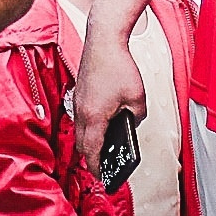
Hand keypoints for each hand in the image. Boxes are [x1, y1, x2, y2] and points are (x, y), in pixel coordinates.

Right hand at [70, 25, 146, 180]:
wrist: (103, 40)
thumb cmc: (118, 65)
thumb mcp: (138, 97)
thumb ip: (136, 117)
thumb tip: (132, 122)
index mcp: (94, 117)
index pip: (92, 151)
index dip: (97, 167)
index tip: (103, 176)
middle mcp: (81, 112)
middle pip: (81, 144)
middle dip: (91, 157)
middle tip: (103, 165)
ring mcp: (78, 102)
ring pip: (79, 130)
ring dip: (89, 140)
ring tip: (103, 146)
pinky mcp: (79, 93)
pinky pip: (80, 116)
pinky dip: (88, 125)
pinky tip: (101, 122)